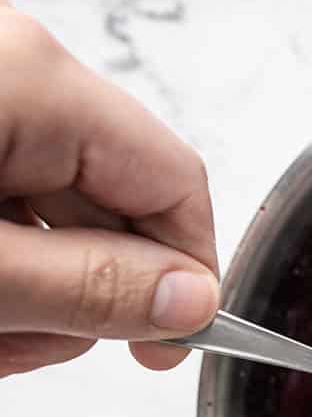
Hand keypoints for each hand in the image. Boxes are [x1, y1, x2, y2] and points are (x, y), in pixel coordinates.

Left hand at [0, 0, 217, 377]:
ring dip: (29, 289)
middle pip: (111, 202)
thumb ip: (89, 287)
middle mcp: (11, 70)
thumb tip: (189, 301)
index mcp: (35, 82)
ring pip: (48, 210)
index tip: (167, 346)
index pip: (176, 183)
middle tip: (25, 344)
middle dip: (81, 294)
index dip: (187, 274)